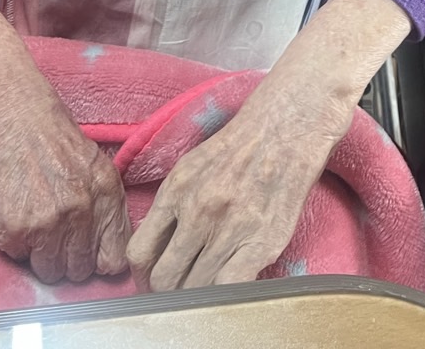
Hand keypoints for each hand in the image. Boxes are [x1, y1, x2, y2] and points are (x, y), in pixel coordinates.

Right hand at [0, 53, 130, 282]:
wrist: (2, 97)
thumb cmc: (41, 118)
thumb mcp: (86, 155)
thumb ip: (96, 196)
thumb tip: (98, 240)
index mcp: (106, 188)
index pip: (114, 255)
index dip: (98, 258)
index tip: (84, 250)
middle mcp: (83, 208)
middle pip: (80, 268)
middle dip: (65, 256)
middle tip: (49, 233)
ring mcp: (50, 220)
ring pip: (49, 270)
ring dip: (37, 252)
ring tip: (28, 221)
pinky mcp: (16, 226)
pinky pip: (16, 254)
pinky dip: (9, 240)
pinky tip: (7, 210)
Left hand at [127, 71, 352, 290]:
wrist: (284, 128)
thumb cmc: (239, 146)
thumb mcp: (191, 166)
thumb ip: (171, 206)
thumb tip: (155, 247)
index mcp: (176, 190)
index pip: (139, 252)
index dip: (143, 274)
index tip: (152, 278)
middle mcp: (198, 211)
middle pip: (164, 279)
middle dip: (168, 290)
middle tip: (179, 289)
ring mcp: (230, 229)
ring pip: (195, 290)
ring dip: (196, 294)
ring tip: (205, 287)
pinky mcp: (261, 244)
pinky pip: (229, 289)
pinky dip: (224, 296)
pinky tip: (228, 285)